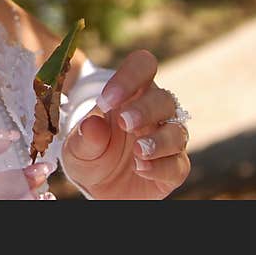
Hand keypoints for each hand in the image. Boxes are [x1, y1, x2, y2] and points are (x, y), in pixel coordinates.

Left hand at [59, 50, 190, 199]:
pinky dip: (161, 167)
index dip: (129, 77)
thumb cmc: (89, 154)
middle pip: (164, 99)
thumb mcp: (77, 147)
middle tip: (124, 123)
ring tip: (137, 151)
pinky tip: (140, 168)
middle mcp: (154, 113)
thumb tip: (92, 124)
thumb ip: (84, 136)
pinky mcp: (173, 169)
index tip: (106, 100)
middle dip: (144, 110)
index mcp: (131, 93)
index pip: (142, 66)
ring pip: (178, 131)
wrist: (98, 187)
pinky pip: (178, 165)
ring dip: (159, 140)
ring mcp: (167, 140)